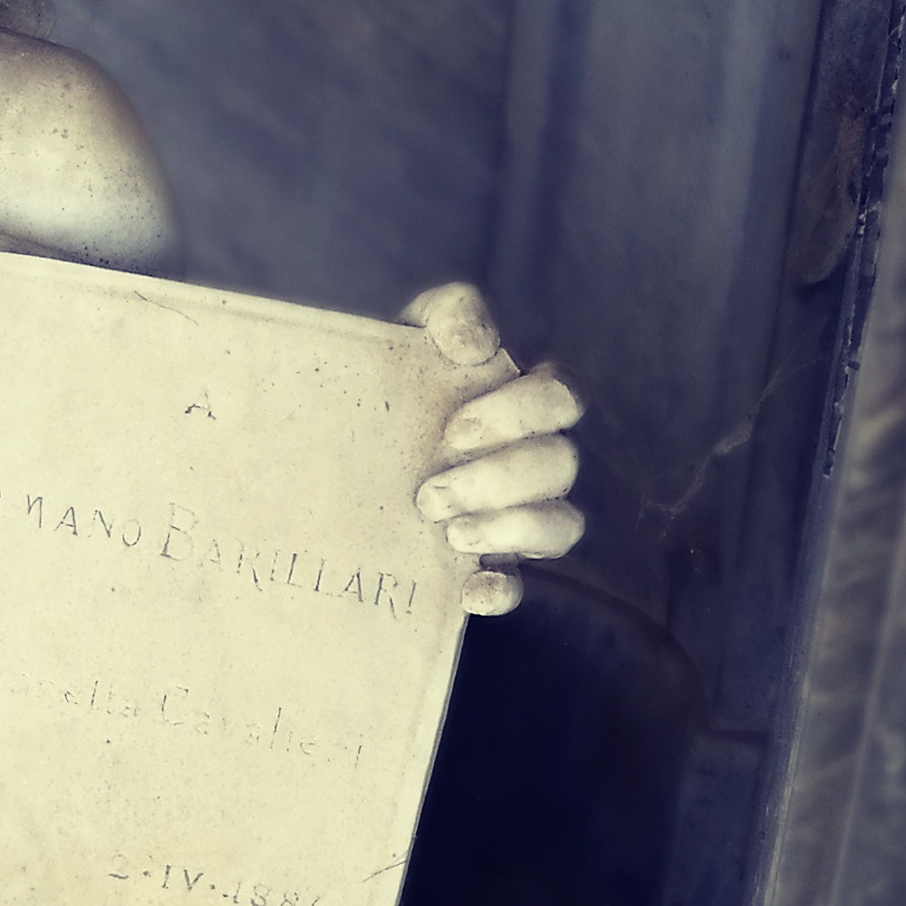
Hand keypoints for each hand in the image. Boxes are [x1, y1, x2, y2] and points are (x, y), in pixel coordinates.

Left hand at [400, 283, 585, 616]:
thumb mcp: (414, 330)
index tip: (453, 429)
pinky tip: (468, 591)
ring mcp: (519, 513)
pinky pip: (519, 585)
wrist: (344, 437)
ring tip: (448, 533)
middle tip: (429, 493)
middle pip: (559, 467)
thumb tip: (476, 346)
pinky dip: (500, 591)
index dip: (518, 416)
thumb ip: (451, 314)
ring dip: (509, 530)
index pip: (562, 399)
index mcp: (527, 400)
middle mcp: (535, 458)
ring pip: (561, 527)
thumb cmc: (394, 375)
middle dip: (497, 480)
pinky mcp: (490, 560)